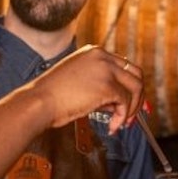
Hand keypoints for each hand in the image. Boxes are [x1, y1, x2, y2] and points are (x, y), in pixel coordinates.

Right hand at [27, 46, 144, 134]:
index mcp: (94, 52)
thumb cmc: (52, 96)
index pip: (123, 66)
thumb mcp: (78, 81)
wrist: (39, 101)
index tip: (129, 102)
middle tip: (132, 114)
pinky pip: (125, 102)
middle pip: (136, 73)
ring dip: (132, 108)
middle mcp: (102, 56)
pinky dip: (122, 117)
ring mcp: (106, 69)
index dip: (129, 86)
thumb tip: (118, 101)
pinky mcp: (107, 85)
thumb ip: (99, 84)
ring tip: (121, 123)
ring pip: (135, 88)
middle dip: (138, 96)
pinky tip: (112, 126)